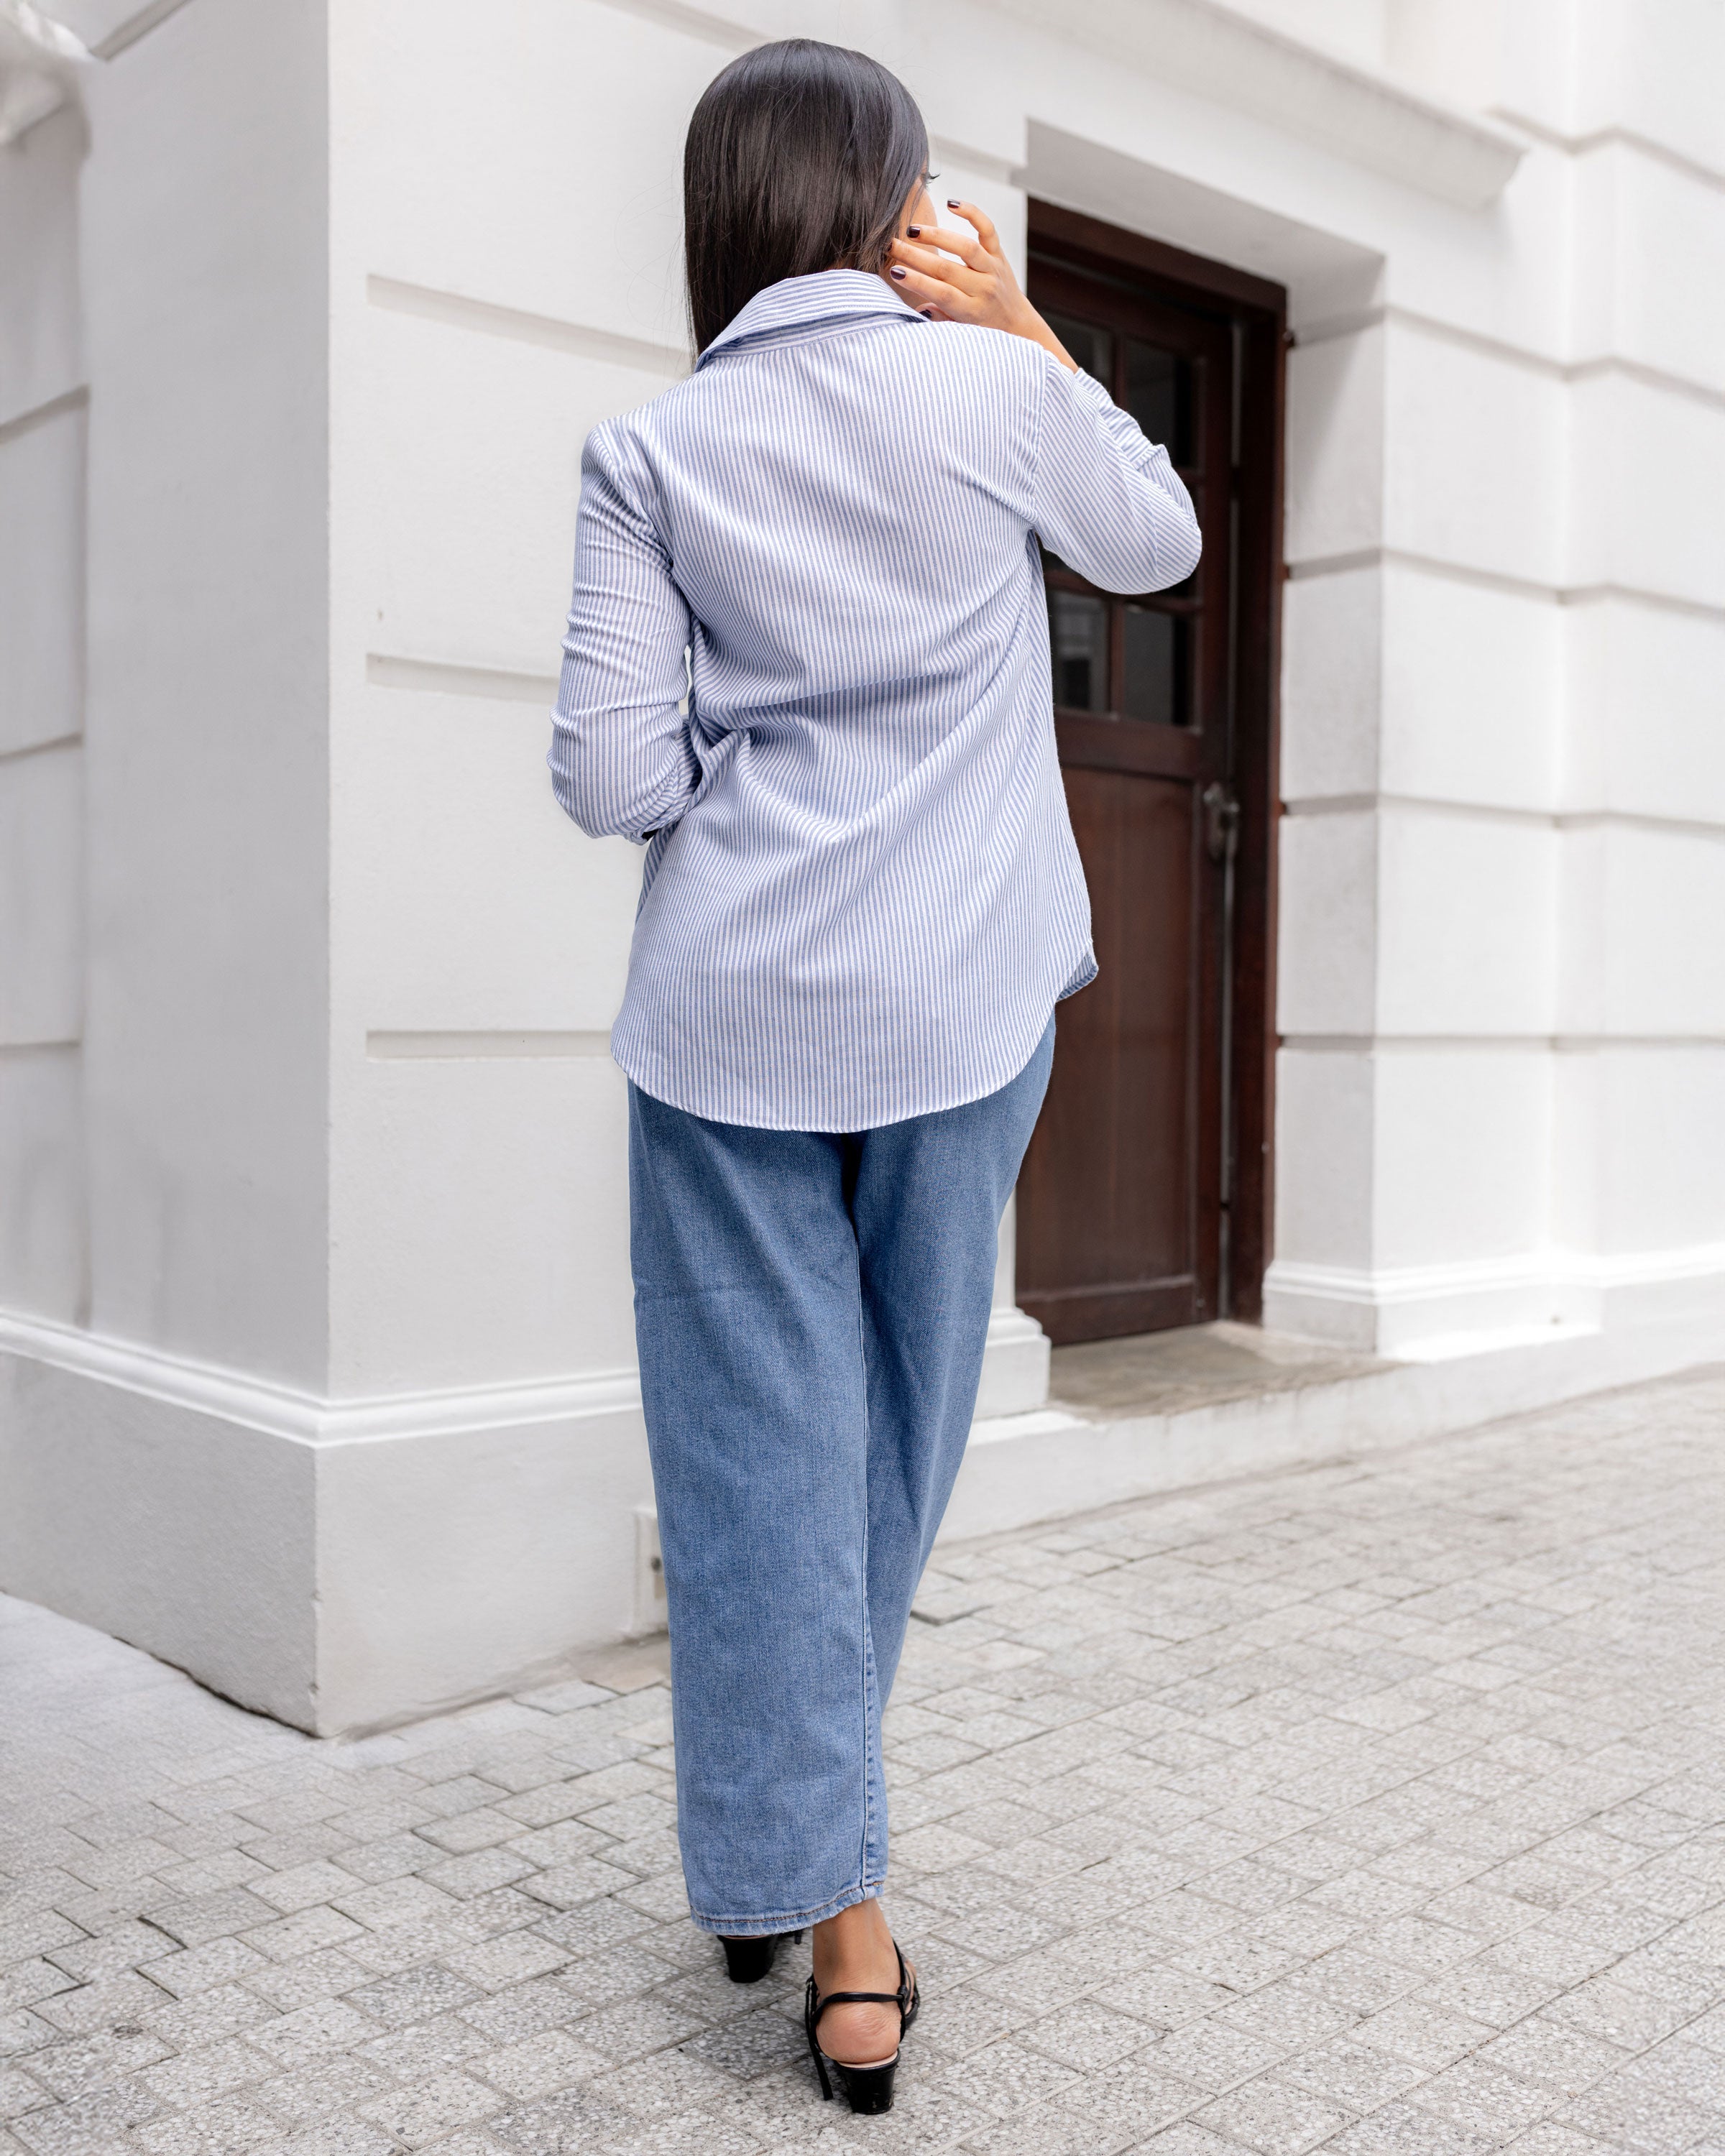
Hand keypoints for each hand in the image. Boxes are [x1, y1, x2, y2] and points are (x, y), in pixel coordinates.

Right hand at [888, 202, 1076, 371]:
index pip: (942, 294)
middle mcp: (984, 288)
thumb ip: (940, 318)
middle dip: (916, 256)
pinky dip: (972, 213)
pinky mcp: (999, 254)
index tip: (895, 272)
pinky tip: (951, 204)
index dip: (918, 282)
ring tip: (912, 231)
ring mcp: (993, 269)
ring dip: (937, 236)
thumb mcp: (961, 332)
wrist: (1018, 324)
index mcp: (972, 311)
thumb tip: (918, 308)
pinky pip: (987, 229)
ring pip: (966, 247)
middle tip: (891, 246)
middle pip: (947, 269)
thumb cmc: (983, 329)